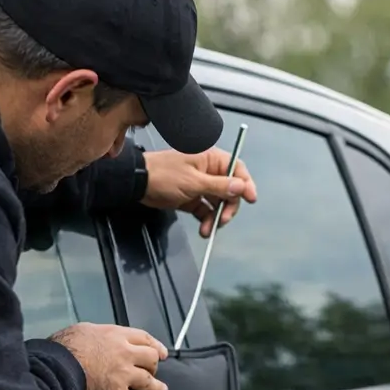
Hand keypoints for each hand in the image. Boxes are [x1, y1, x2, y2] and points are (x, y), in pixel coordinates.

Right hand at [50, 323, 169, 389]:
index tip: (160, 352)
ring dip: (156, 388)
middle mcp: (124, 353)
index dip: (155, 345)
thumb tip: (97, 341)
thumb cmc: (63, 348)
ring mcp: (124, 374)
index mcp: (115, 335)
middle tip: (152, 372)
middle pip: (151, 359)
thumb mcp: (82, 331)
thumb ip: (97, 336)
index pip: (143, 337)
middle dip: (154, 366)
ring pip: (149, 381)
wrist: (57, 368)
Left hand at [141, 147, 257, 236]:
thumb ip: (220, 186)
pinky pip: (206, 211)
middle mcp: (208, 171)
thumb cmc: (163, 175)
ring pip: (218, 203)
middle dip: (229, 206)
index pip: (237, 169)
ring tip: (210, 228)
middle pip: (230, 190)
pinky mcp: (192, 198)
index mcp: (210, 159)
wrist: (138, 184)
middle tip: (224, 219)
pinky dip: (207, 221)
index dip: (246, 184)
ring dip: (217, 217)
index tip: (251, 199)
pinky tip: (204, 230)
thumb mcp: (194, 182)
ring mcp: (200, 185)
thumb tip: (242, 187)